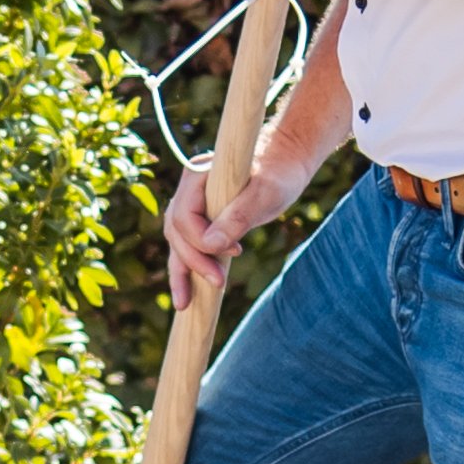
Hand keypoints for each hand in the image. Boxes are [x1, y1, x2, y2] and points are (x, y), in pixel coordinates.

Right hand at [164, 132, 324, 300]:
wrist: (286, 161)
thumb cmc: (279, 172)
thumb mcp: (265, 194)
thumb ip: (238, 217)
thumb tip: (210, 245)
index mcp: (197, 175)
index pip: (184, 215)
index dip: (201, 240)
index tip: (234, 252)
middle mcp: (189, 188)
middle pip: (176, 230)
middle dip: (192, 261)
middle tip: (218, 284)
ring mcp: (193, 202)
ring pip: (178, 239)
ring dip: (183, 269)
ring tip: (186, 302)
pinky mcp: (203, 215)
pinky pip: (189, 242)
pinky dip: (189, 264)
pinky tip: (191, 290)